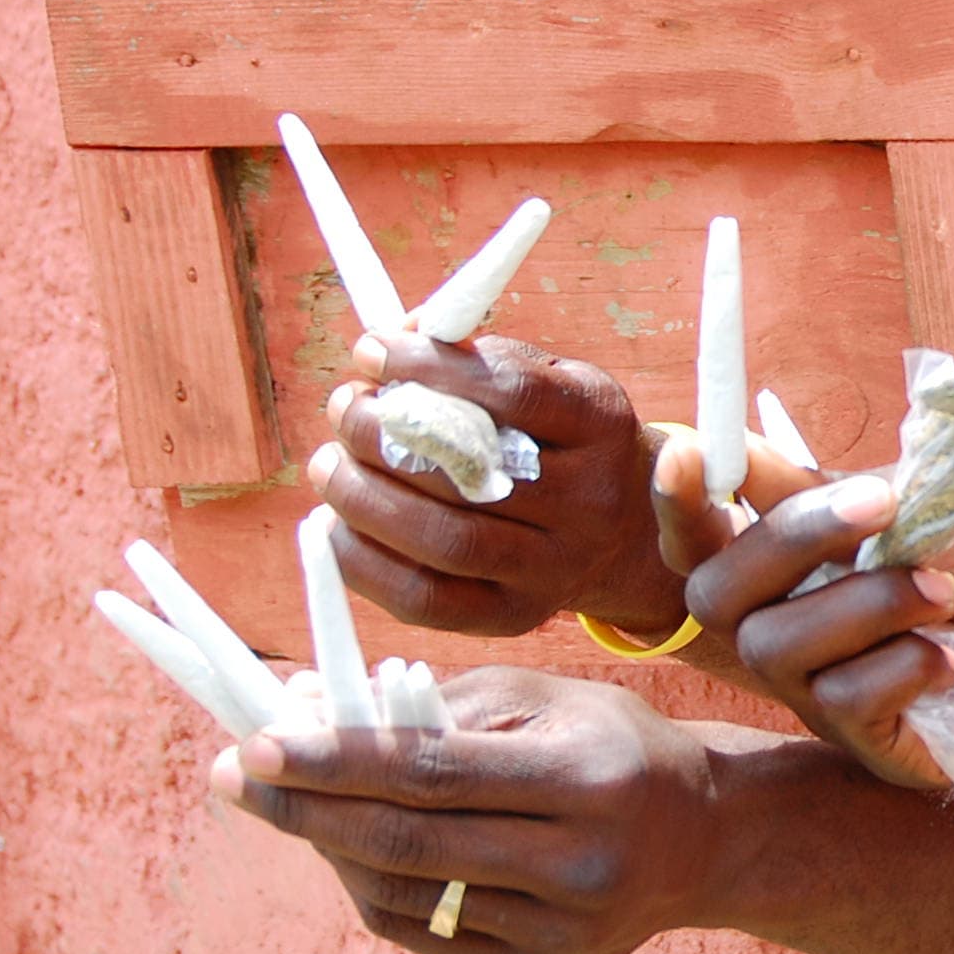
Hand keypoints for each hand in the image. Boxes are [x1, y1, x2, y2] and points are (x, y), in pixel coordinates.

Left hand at [211, 667, 717, 953]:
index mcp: (588, 777)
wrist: (706, 838)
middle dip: (308, 809)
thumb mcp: (542, 697)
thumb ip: (431, 702)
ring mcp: (566, 932)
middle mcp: (582, 863)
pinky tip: (351, 854)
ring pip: (409, 897)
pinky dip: (375, 891)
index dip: (335, 762)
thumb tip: (307, 707)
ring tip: (293, 807)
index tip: (253, 745)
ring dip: (333, 850)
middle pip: (410, 843)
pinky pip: (429, 936)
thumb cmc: (609, 744)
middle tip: (232, 779)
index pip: (433, 772)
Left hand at [311, 332, 675, 636]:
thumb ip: (473, 356)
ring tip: (329, 466)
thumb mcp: (545, 379)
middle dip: (384, 436)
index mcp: (600, 424)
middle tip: (345, 410)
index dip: (431, 369)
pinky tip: (336, 526)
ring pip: (447, 541)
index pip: (514, 393)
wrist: (623, 531)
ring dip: (366, 500)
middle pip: (473, 472)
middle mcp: (589, 501)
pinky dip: (365, 564)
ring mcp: (554, 567)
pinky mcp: (514, 614)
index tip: (370, 352)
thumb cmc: (559, 439)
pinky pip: (427, 600)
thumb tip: (391, 339)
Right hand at [678, 473, 953, 791]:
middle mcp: (807, 638)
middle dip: (789, 539)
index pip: (704, 545)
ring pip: (776, 652)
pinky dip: (896, 665)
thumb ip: (836, 490)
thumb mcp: (934, 502)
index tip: (686, 454)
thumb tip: (736, 450)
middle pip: (717, 597)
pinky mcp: (886, 754)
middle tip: (882, 505)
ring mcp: (839, 701)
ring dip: (864, 601)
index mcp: (810, 571)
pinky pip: (842, 708)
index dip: (677, 506)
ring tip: (948, 589)